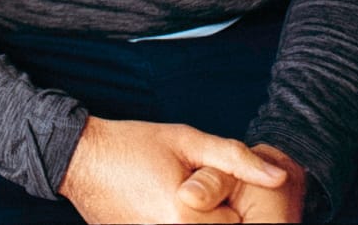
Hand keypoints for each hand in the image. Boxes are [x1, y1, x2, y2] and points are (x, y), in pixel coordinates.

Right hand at [59, 117, 288, 223]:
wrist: (78, 158)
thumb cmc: (132, 144)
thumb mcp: (184, 140)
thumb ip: (234, 158)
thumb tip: (278, 176)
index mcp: (188, 218)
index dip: (228, 204)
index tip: (207, 186)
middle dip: (214, 217)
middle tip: (189, 193)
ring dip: (197, 222)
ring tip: (171, 199)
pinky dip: (173, 224)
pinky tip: (156, 205)